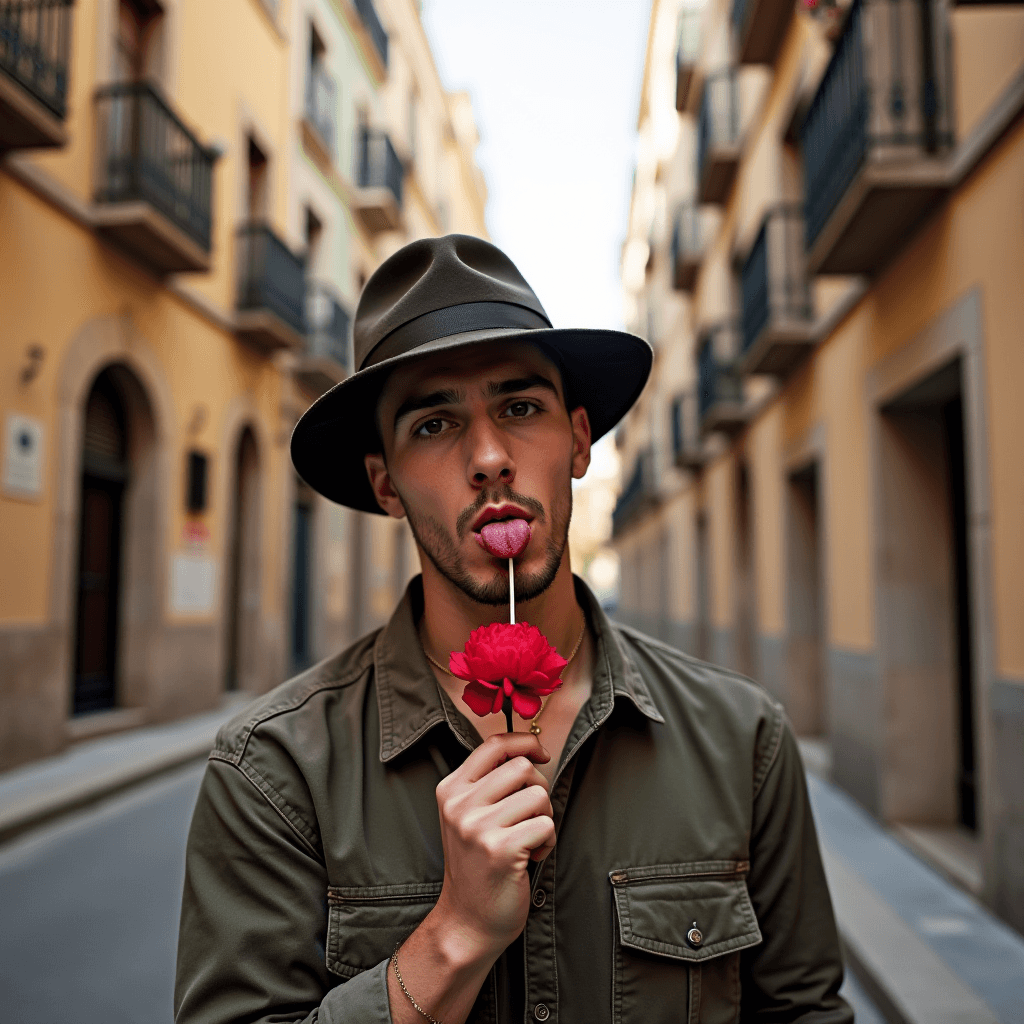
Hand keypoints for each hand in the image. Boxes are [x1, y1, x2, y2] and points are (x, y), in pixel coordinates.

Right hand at [432, 732, 554, 961]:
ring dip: (545, 817)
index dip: (525, 741)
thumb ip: (490, 782)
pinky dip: (548, 840)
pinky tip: (531, 856)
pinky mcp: (500, 849)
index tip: (540, 753)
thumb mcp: (469, 815)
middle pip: (521, 766)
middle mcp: (460, 804)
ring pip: (538, 794)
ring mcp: (477, 827)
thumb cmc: (477, 864)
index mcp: (451, 789)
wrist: (467, 921)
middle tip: (531, 814)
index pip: (494, 744)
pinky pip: (546, 824)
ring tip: (529, 839)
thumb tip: (529, 749)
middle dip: (538, 788)